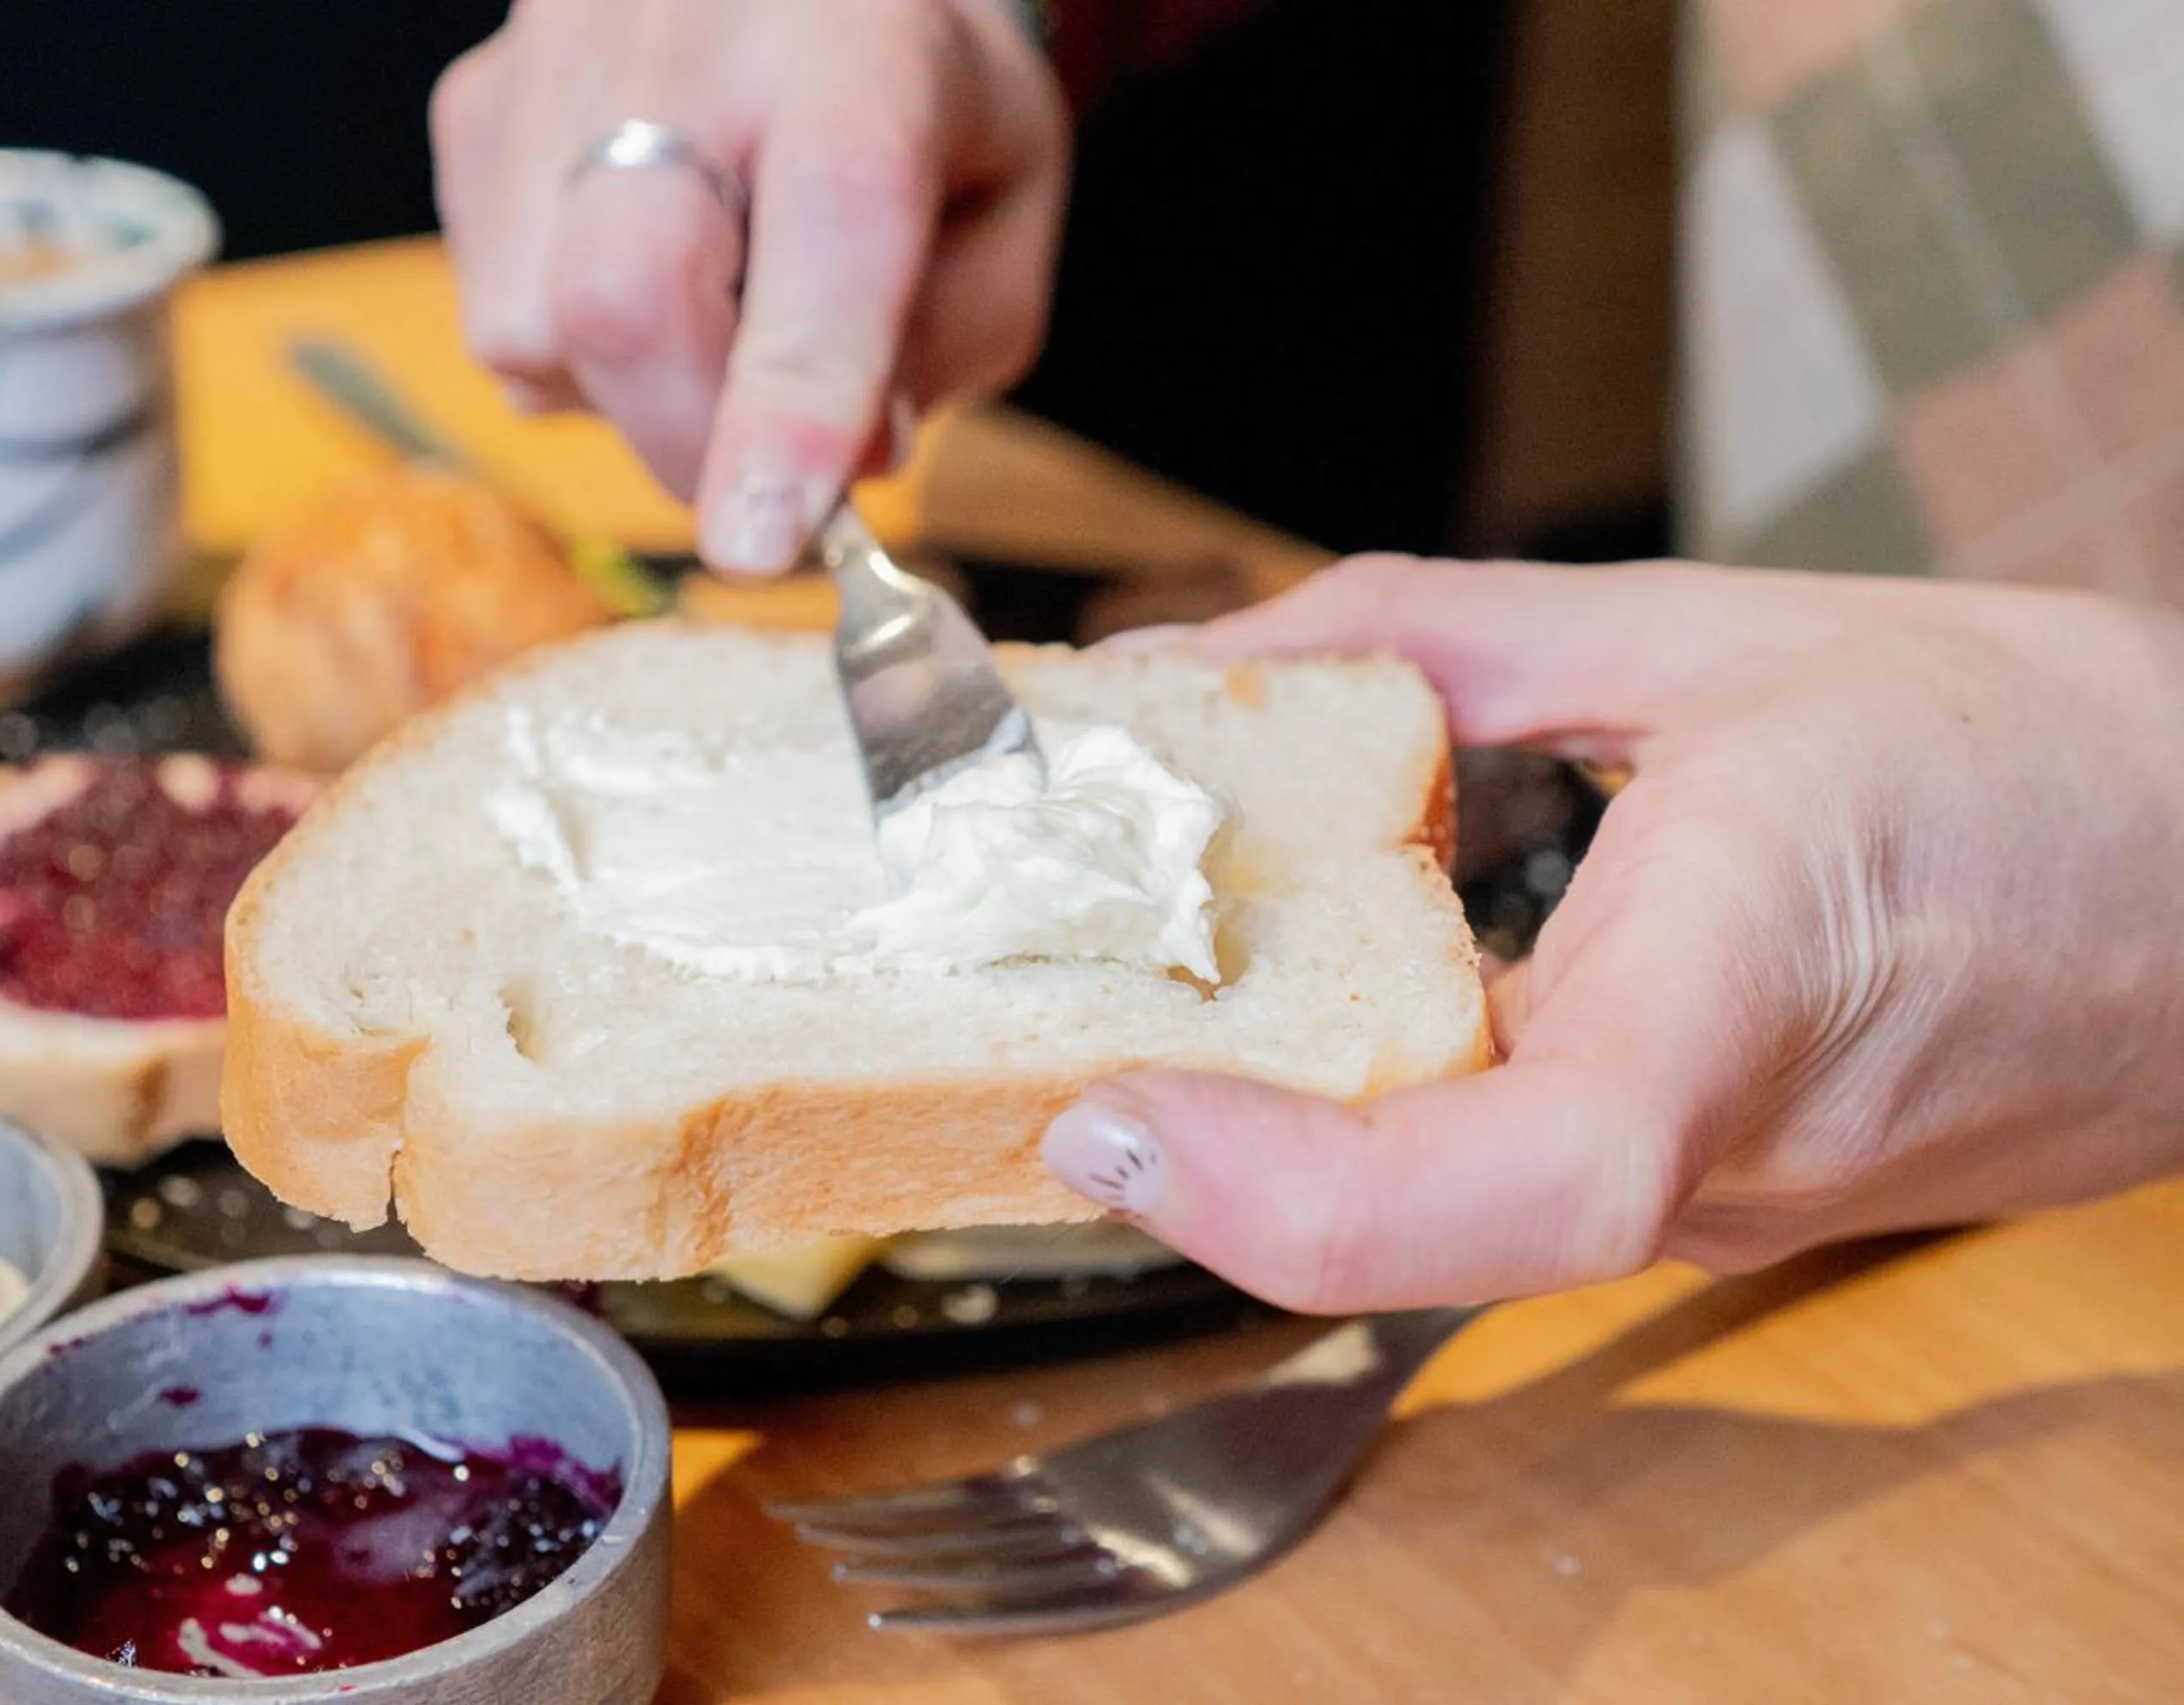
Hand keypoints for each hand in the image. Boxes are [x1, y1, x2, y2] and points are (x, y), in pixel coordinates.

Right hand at [432, 0, 1067, 571]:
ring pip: (534, 333)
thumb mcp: (1000, 208)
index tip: (760, 542)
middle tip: (763, 485)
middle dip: (690, 443)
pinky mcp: (473, 113)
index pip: (830, 217)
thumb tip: (841, 469)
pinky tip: (653, 270)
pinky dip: (582, 354)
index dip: (789, 403)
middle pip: (624, 294)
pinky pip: (500, 320)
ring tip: (716, 311)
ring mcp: (551, 66)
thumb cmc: (908, 93)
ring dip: (635, 396)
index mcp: (859, 47)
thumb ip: (946, 343)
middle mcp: (686, 29)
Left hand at [1046, 556, 2183, 1311]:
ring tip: (1105, 993)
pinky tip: (1270, 1010)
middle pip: (1405, 1225)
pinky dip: (1350, 1111)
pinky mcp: (1700, 1203)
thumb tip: (1211, 657)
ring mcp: (1709, 1208)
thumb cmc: (2037, 751)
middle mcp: (1719, 1154)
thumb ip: (1441, 638)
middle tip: (1017, 1021)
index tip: (1104, 1123)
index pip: (1529, 1179)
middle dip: (1185, 1150)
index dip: (1289, 1191)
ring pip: (1426, 1221)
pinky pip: (1485, 1185)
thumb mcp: (1717, 632)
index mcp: (1748, 987)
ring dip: (1245, 1131)